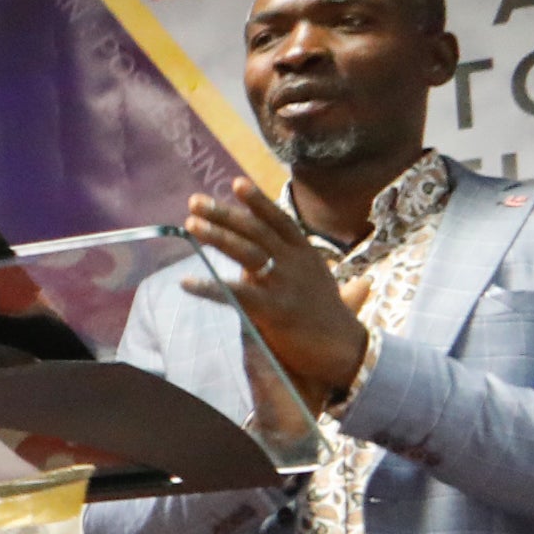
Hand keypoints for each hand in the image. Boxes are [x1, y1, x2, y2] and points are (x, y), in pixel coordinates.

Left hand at [176, 182, 370, 406]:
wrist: (347, 350)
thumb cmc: (328, 317)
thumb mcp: (315, 281)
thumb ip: (291, 266)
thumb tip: (263, 260)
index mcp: (306, 254)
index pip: (280, 221)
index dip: (258, 202)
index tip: (236, 183)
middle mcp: (296, 262)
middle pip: (257, 231)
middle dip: (225, 214)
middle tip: (195, 201)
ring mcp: (285, 284)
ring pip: (248, 252)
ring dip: (217, 236)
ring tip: (191, 224)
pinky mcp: (275, 310)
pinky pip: (237, 295)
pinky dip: (210, 287)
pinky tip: (186, 282)